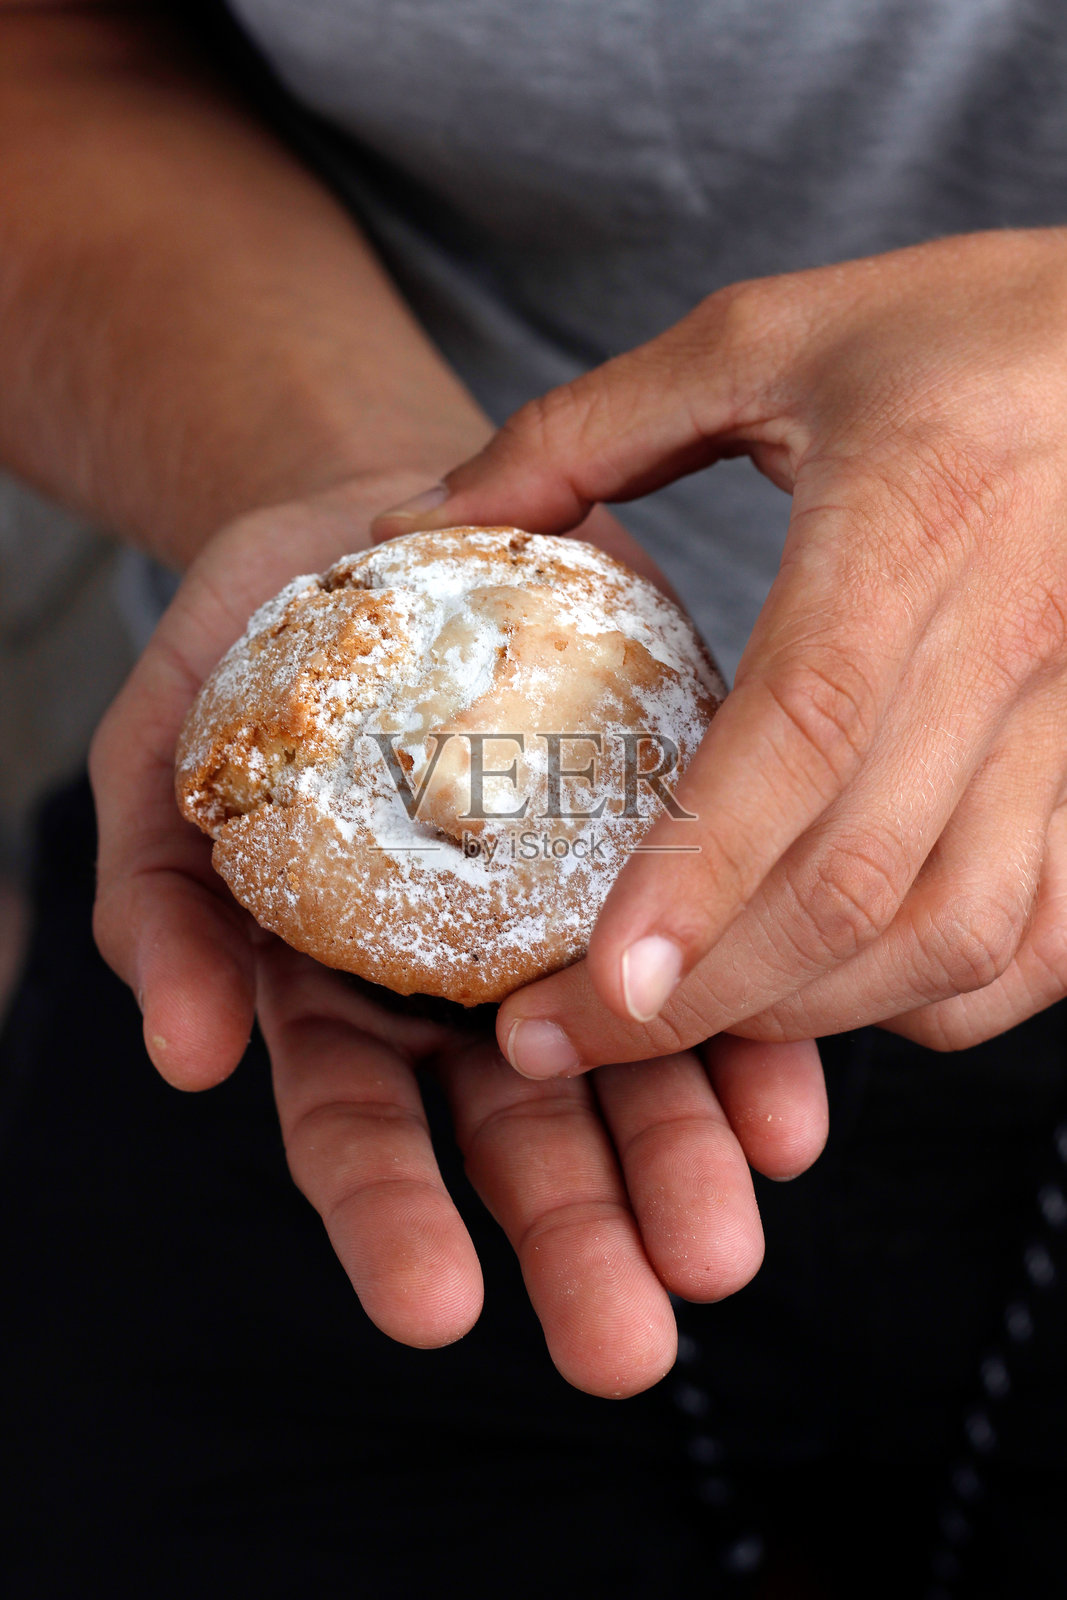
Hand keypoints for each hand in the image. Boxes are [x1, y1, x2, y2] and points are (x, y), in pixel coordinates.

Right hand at [90, 472, 826, 1393]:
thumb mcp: (164, 750)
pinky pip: (718, 963)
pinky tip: (788, 1114)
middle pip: (518, 1139)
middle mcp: (466, 990)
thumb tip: (186, 1049)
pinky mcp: (662, 852)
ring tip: (721, 1244)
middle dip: (573, 1239)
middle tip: (623, 1341)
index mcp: (339, 990)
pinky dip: (757, 1044)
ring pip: (636, 1074)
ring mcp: (573, 928)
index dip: (389, 1216)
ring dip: (682, 1166)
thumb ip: (156, 894)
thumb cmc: (259, 645)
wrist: (387, 522)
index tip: (433, 1307)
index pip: (356, 1125)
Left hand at [376, 230, 1066, 1068]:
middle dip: (706, 997)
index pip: (809, 726)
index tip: (601, 979)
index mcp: (914, 518)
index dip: (703, 868)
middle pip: (864, 878)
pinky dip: (936, 999)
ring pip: (956, 935)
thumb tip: (424, 523)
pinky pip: (1043, 938)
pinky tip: (838, 989)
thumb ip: (585, 430)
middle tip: (557, 1038)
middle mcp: (1012, 642)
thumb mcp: (765, 337)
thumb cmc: (966, 330)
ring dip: (808, 1008)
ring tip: (672, 1024)